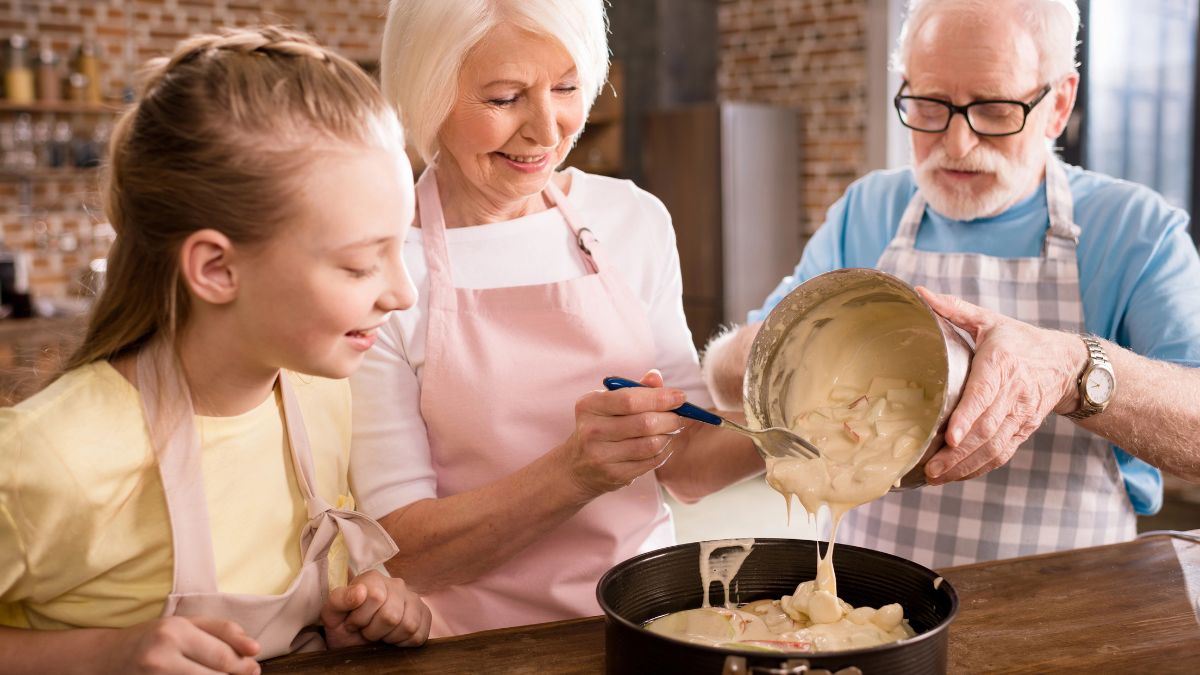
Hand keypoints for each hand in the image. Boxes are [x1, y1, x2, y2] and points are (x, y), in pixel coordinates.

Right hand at [102, 616, 259, 674]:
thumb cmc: (153, 638)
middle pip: (215, 673)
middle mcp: (162, 656)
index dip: (243, 661)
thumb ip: (221, 630)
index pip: (220, 652)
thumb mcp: (184, 624)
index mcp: (174, 632)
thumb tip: (253, 648)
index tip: (255, 663)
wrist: (105, 658)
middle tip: (249, 673)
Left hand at [321, 570, 430, 647]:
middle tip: (366, 630)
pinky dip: (404, 643)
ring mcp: (413, 599)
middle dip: (374, 631)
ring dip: (389, 638)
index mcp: (373, 579)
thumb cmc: (344, 624)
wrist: (356, 639)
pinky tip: (393, 637)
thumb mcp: (332, 614)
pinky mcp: (424, 615)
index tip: (352, 623)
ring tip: (380, 634)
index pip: (375, 596)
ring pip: (408, 625)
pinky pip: (419, 635)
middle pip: (392, 615)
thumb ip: (339, 600)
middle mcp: (397, 585)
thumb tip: (360, 592)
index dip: (360, 618)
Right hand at [559, 369, 688, 499]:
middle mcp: (592, 430)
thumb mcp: (609, 404)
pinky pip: (650, 462)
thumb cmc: (600, 427)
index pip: (630, 399)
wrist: (577, 467)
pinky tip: (664, 445)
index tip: (680, 397)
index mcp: (589, 405)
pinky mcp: (613, 475)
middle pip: (644, 423)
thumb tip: (656, 376)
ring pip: (650, 444)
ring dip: (668, 436)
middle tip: (682, 417)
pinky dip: (663, 452)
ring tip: (672, 430)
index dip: (660, 398)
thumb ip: (634, 389)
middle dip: (670, 419)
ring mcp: (601, 456)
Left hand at [917, 287, 1083, 483]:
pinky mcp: (1023, 430)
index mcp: (1002, 363)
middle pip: (986, 429)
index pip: (984, 394)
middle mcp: (1013, 392)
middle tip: (930, 467)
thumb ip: (954, 309)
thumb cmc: (1019, 340)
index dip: (967, 417)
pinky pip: (1001, 453)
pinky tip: (955, 476)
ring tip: (936, 477)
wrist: (1067, 364)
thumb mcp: (989, 319)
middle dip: (958, 453)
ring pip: (993, 447)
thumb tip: (920, 293)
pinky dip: (978, 468)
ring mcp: (1020, 415)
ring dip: (964, 466)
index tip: (951, 436)